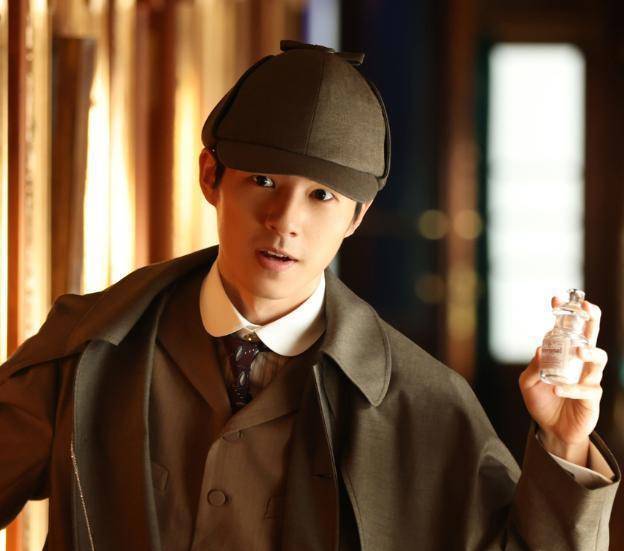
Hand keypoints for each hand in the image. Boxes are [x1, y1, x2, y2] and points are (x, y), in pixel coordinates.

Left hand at [518, 296, 607, 465]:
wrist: (551, 429)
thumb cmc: (542, 400)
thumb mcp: (529, 382)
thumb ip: (534, 367)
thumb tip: (540, 348)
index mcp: (565, 355)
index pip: (569, 329)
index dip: (566, 313)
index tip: (556, 299)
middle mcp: (580, 363)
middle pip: (592, 336)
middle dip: (591, 319)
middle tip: (586, 307)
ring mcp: (588, 379)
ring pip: (599, 360)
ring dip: (590, 352)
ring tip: (578, 351)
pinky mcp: (592, 398)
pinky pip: (586, 390)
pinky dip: (571, 388)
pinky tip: (556, 389)